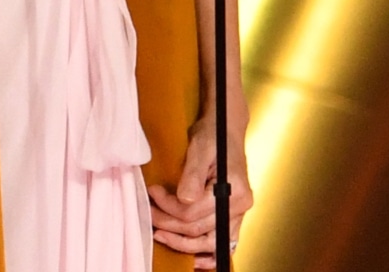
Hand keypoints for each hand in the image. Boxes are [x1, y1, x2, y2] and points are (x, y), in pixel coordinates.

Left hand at [148, 114, 252, 268]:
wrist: (226, 130)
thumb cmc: (214, 135)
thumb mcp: (201, 148)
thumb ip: (193, 174)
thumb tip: (184, 199)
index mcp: (234, 190)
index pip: (193, 211)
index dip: (168, 206)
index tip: (153, 193)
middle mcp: (239, 206)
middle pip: (198, 228)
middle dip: (169, 223)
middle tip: (149, 212)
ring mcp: (238, 214)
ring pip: (208, 242)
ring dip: (182, 243)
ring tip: (160, 234)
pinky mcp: (232, 217)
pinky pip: (223, 244)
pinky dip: (207, 254)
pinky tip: (193, 259)